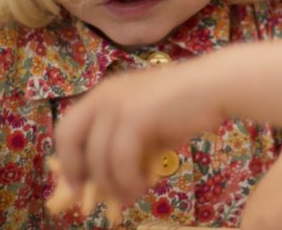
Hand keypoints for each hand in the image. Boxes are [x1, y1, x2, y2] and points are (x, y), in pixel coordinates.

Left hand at [52, 59, 225, 208]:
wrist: (215, 86)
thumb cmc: (186, 105)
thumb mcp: (147, 124)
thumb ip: (125, 144)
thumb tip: (108, 179)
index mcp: (103, 94)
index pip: (66, 128)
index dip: (68, 159)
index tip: (79, 183)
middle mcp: (103, 96)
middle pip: (69, 139)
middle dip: (76, 171)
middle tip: (91, 195)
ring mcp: (117, 105)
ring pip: (98, 158)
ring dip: (112, 184)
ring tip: (130, 195)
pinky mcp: (134, 117)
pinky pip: (120, 161)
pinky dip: (128, 180)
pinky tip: (143, 186)